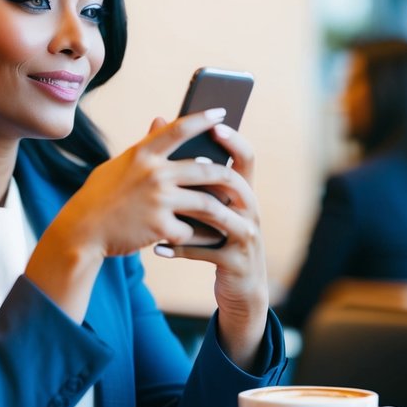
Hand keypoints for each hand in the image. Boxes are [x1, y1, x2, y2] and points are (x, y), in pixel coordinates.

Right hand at [26, 108, 238, 320]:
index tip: (222, 113)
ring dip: (222, 211)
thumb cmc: (101, 196)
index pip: (179, 128)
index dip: (203, 119)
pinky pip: (192, 230)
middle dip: (228, 177)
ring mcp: (158, 200)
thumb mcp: (119, 164)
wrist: (81, 231)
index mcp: (143, 154)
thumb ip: (145, 146)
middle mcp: (154, 173)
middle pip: (207, 169)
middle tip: (240, 181)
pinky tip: (207, 238)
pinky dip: (200, 235)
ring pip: (207, 202)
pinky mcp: (160, 227)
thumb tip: (161, 119)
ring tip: (232, 214)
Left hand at [152, 120, 268, 370]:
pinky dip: (180, 249)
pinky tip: (156, 247)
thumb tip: (162, 122)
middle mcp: (249, 211)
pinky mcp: (235, 261)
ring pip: (219, 217)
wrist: (241, 285)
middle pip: (236, 184)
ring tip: (165, 206)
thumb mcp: (211, 207)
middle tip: (187, 165)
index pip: (247, 158)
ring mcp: (246, 236)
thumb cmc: (217, 238)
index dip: (234, 141)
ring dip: (190, 212)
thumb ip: (190, 172)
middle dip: (212, 172)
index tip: (215, 125)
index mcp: (243, 193)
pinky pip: (205, 251)